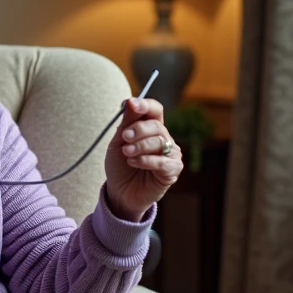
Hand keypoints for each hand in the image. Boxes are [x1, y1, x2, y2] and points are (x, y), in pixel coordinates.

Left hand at [103, 98, 182, 220]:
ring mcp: (171, 154)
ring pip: (160, 142)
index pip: (155, 110)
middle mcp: (164, 138)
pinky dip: (146, 160)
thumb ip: (126, 122)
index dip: (145, 105)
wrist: (120, 192)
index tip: (132, 104)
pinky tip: (133, 162)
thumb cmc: (120, 166)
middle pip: (157, 125)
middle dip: (138, 129)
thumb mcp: (119, 142)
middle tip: (124, 138)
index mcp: (151, 128)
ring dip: (140, 146)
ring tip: (126, 153)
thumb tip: (130, 101)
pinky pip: (163, 161)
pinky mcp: (173, 170)